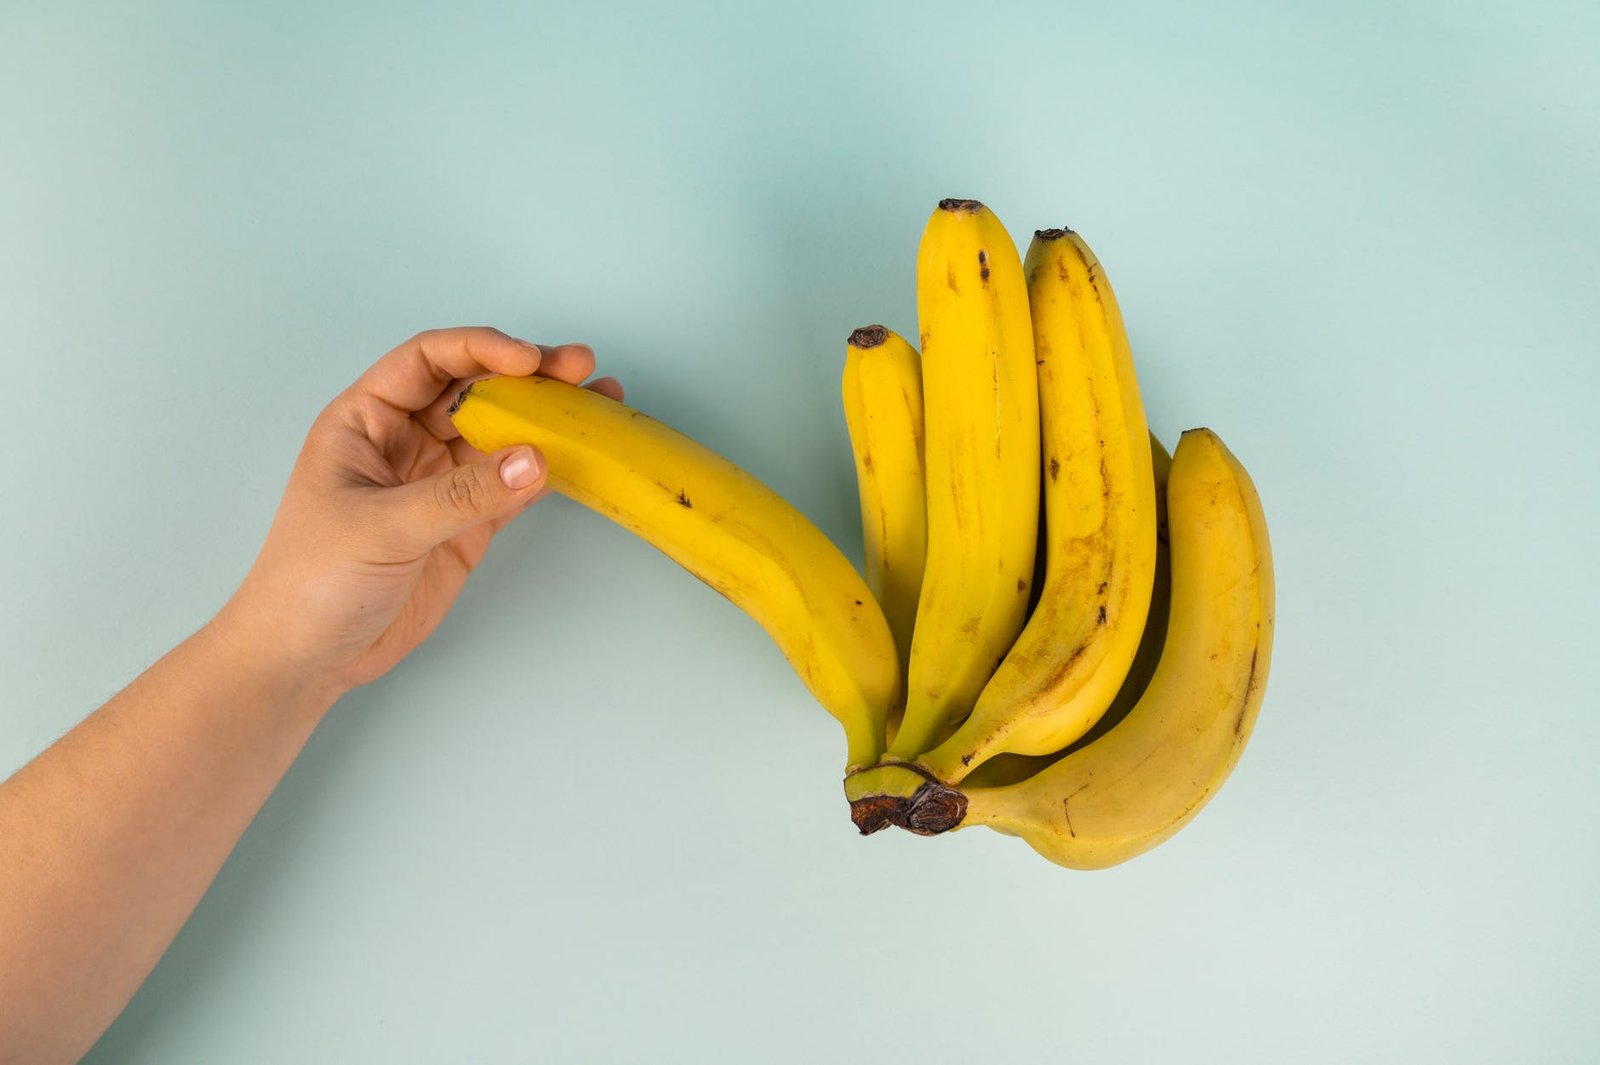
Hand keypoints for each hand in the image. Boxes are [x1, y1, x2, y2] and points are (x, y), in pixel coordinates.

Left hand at [216, 326, 622, 696]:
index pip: (427, 362)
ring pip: (501, 433)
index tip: (527, 361)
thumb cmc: (312, 581)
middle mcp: (405, 440)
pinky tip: (582, 457)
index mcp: (366, 420)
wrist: (308, 657)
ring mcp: (439, 481)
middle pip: (474, 389)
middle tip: (578, 369)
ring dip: (547, 417)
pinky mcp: (466, 523)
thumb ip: (461, 496)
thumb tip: (534, 459)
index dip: (478, 350)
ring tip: (599, 400)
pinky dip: (548, 471)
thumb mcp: (382, 529)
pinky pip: (514, 484)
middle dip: (527, 376)